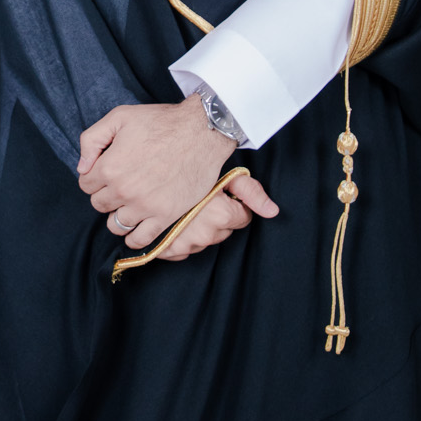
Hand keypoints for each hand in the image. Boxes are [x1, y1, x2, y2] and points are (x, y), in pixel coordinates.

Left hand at [77, 95, 277, 251]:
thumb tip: (82, 167)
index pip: (86, 185)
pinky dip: (133, 238)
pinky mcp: (165, 216)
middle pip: (99, 204)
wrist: (201, 132)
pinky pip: (140, 239)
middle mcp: (124, 190)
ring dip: (118, 216)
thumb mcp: (120, 116)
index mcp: (110, 167)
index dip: (93, 178)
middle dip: (105, 195)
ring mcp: (145, 206)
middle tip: (120, 185)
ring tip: (128, 204)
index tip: (106, 173)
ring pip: (115, 225)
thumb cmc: (161, 121)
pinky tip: (136, 228)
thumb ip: (92, 140)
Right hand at [152, 173, 277, 259]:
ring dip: (198, 229)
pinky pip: (182, 251)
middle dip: (216, 219)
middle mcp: (204, 234)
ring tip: (188, 209)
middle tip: (202, 201)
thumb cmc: (190, 170)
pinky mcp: (166, 250)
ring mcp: (184, 244)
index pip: (242, 219)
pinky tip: (176, 223)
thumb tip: (273, 211)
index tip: (222, 197)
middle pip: (222, 232)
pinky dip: (180, 239)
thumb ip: (250, 190)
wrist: (147, 174)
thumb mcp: (225, 173)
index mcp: (221, 216)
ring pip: (202, 242)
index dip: (235, 206)